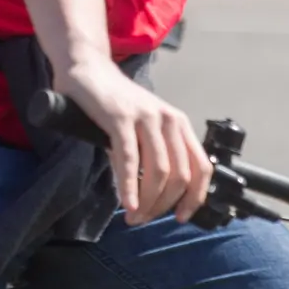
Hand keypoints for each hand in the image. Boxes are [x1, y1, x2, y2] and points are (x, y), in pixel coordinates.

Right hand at [54, 59, 208, 225]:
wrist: (86, 68)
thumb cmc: (113, 103)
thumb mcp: (144, 126)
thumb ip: (154, 152)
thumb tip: (156, 194)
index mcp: (179, 124)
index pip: (201, 168)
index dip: (194, 198)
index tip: (180, 217)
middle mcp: (168, 120)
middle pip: (178, 175)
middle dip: (163, 205)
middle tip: (143, 220)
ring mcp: (145, 117)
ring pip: (158, 171)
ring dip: (147, 201)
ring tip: (133, 216)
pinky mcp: (120, 118)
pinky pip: (129, 160)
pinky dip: (129, 186)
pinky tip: (126, 203)